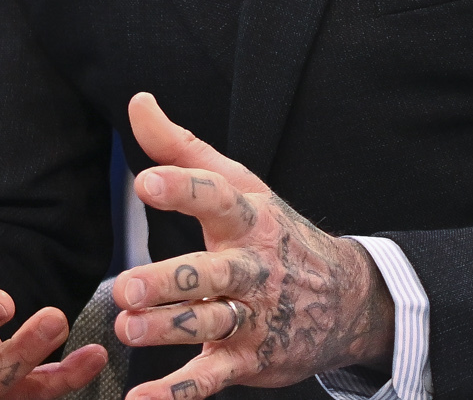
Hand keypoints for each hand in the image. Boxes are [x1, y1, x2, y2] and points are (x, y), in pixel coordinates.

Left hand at [108, 92, 391, 399]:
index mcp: (248, 220)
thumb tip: (138, 102)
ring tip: (128, 330)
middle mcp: (252, 269)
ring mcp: (253, 318)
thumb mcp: (238, 184)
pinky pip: (210, 378)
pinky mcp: (248, 360)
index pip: (215, 199)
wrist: (347, 300)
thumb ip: (181, 149)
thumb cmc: (273, 234)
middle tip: (126, 288)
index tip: (145, 182)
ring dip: (168, 330)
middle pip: (209, 275)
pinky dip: (177, 394)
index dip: (182, 189)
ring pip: (209, 325)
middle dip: (168, 282)